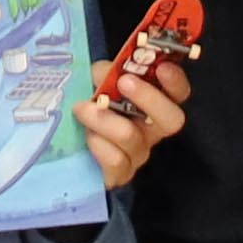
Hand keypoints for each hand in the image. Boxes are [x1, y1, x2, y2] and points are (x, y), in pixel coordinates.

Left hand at [76, 43, 191, 189]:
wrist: (63, 138)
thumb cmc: (87, 102)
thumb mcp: (96, 78)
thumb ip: (107, 71)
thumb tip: (113, 74)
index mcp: (153, 102)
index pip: (178, 92)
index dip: (175, 81)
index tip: (161, 67)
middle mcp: (153, 129)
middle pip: (172, 120)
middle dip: (150, 98)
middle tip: (124, 82)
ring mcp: (139, 154)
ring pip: (132, 137)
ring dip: (105, 118)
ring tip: (83, 108)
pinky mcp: (121, 174)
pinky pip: (116, 161)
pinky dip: (99, 144)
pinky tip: (87, 136)